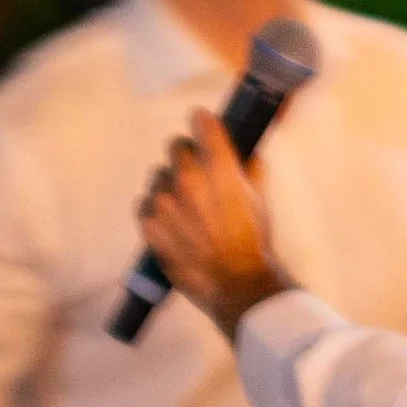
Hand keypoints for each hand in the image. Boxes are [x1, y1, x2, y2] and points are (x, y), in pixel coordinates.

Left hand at [137, 111, 290, 339]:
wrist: (235, 284)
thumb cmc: (253, 243)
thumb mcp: (260, 200)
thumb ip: (251, 169)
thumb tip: (245, 153)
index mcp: (220, 168)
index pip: (202, 123)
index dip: (204, 123)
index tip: (204, 125)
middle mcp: (188, 178)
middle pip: (176, 147)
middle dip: (187, 157)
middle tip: (198, 176)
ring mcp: (165, 201)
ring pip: (159, 177)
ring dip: (170, 186)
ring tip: (186, 209)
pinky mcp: (149, 223)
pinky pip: (145, 204)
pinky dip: (157, 210)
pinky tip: (173, 225)